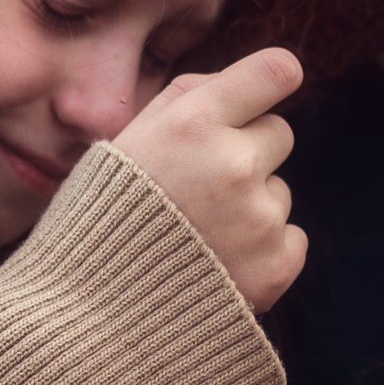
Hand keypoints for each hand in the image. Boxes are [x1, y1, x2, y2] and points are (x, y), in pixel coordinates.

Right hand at [114, 48, 308, 311]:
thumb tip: (247, 83)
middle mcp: (232, 164)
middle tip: (200, 185)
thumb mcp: (130, 136)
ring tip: (197, 235)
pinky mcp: (274, 267)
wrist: (90, 313)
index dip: (272, 81)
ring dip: (249, 206)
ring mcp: (257, 218)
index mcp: (193, 122)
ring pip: (279, 191)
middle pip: (279, 133)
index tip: (264, 92)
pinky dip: (263, 250)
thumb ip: (189, 97)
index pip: (276, 71)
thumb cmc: (105, 214)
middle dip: (248, 151)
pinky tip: (217, 263)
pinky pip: (292, 238)